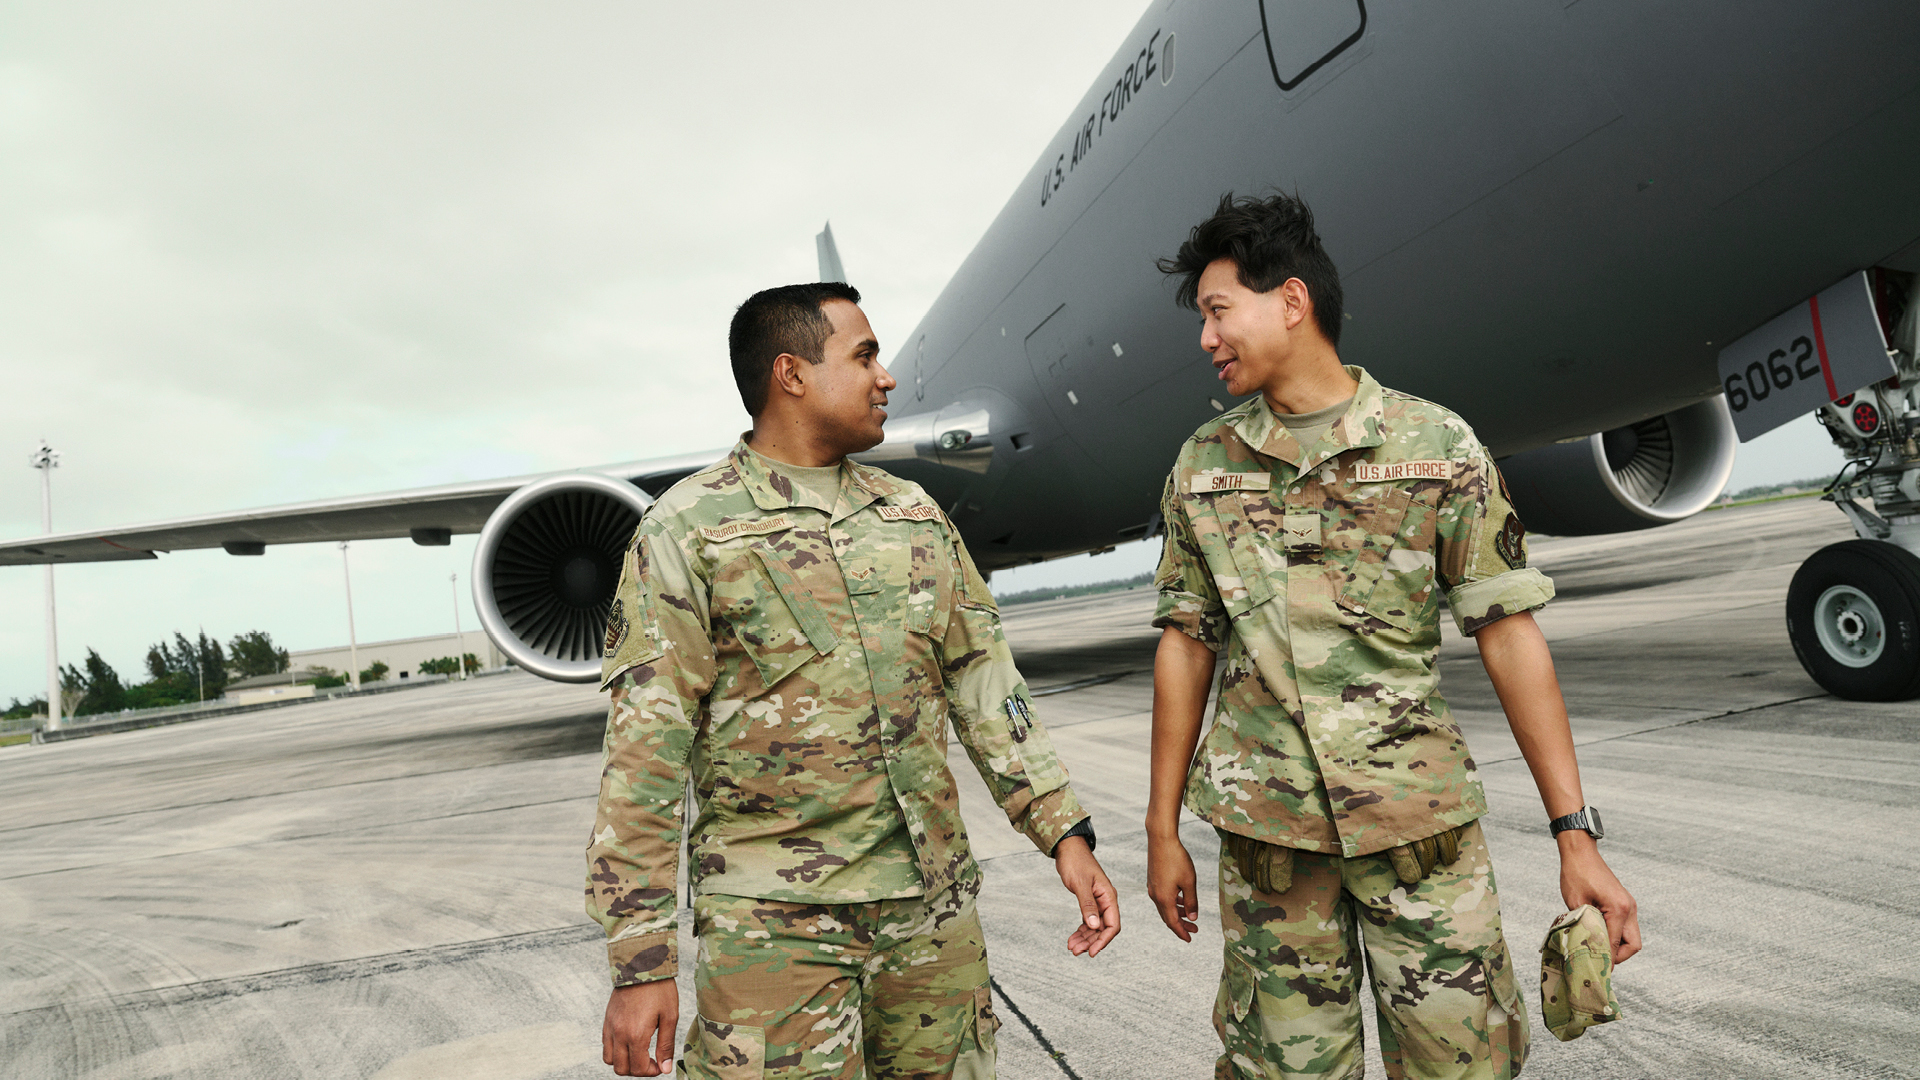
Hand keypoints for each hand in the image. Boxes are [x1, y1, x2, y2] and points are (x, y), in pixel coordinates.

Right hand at [603, 979, 678, 1076]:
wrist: (642, 964)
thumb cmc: (659, 989)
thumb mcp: (670, 1016)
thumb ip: (666, 1045)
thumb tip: (665, 1068)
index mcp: (636, 1034)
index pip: (638, 1068)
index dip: (651, 1072)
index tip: (660, 1065)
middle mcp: (619, 1033)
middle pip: (621, 1068)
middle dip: (637, 1070)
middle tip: (651, 1061)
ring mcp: (610, 1027)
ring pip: (610, 1060)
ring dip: (624, 1062)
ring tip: (639, 1053)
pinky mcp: (607, 1020)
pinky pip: (605, 1045)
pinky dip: (615, 1051)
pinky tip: (630, 1042)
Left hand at [1054, 836, 1120, 956]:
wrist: (1068, 849)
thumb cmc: (1075, 862)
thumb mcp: (1080, 884)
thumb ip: (1087, 905)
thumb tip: (1093, 926)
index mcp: (1109, 896)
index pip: (1112, 924)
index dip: (1103, 940)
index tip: (1091, 952)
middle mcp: (1106, 901)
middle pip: (1103, 929)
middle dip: (1091, 942)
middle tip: (1075, 951)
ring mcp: (1098, 902)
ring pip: (1094, 927)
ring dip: (1085, 938)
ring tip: (1071, 947)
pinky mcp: (1089, 902)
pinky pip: (1088, 921)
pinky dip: (1081, 931)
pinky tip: (1073, 938)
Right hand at [1146, 830, 1199, 941]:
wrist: (1161, 839)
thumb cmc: (1176, 859)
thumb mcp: (1189, 882)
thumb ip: (1191, 902)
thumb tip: (1193, 917)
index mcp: (1164, 899)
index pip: (1173, 923)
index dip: (1182, 932)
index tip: (1190, 939)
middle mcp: (1155, 896)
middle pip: (1168, 917)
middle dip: (1181, 925)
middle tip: (1194, 930)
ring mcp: (1153, 888)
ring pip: (1165, 907)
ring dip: (1177, 914)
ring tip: (1190, 915)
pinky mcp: (1153, 880)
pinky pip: (1162, 898)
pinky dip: (1172, 903)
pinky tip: (1181, 900)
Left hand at [1558, 834, 1640, 964]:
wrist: (1580, 852)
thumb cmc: (1576, 874)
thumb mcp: (1576, 904)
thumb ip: (1586, 927)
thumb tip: (1588, 949)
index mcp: (1619, 909)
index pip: (1616, 944)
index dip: (1607, 960)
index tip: (1596, 971)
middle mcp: (1629, 908)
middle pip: (1633, 945)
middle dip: (1618, 956)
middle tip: (1599, 960)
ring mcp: (1629, 905)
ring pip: (1631, 937)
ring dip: (1617, 946)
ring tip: (1596, 948)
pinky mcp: (1624, 903)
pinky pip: (1626, 926)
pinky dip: (1616, 935)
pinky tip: (1598, 935)